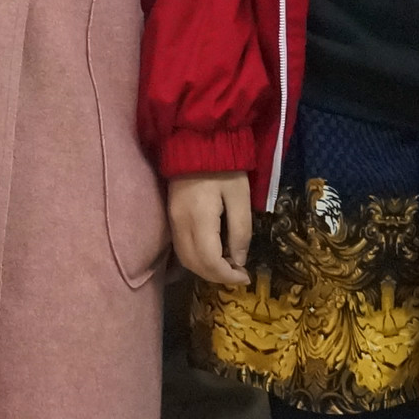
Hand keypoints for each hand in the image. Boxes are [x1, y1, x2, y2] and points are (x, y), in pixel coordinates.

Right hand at [166, 173, 253, 288]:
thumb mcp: (240, 197)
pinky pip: (181, 247)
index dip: (228, 276)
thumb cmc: (224, 168)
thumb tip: (239, 260)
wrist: (196, 142)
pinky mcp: (171, 216)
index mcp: (199, 218)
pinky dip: (196, 259)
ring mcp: (173, 220)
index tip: (246, 277)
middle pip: (194, 264)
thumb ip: (241, 230)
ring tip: (227, 266)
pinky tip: (213, 254)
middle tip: (238, 274)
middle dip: (217, 276)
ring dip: (205, 269)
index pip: (209, 261)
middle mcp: (181, 223)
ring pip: (185, 259)